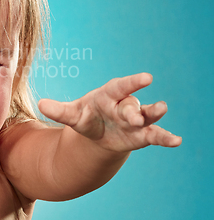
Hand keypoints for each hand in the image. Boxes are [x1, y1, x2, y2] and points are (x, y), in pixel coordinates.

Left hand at [38, 73, 181, 151]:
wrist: (98, 133)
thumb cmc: (86, 117)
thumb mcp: (72, 115)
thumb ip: (59, 110)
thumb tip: (41, 105)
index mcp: (107, 96)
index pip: (120, 86)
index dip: (133, 82)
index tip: (147, 77)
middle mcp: (124, 105)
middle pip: (131, 105)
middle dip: (134, 110)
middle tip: (134, 115)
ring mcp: (135, 120)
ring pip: (147, 116)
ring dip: (154, 115)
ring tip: (162, 110)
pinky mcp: (142, 135)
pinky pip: (155, 135)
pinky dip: (166, 138)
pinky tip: (177, 141)